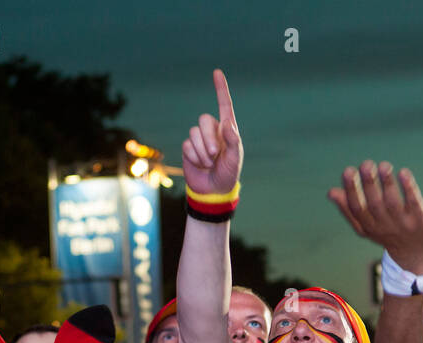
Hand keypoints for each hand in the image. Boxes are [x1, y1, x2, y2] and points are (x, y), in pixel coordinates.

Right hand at [181, 69, 241, 198]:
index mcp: (227, 130)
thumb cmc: (228, 174)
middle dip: (209, 138)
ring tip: (209, 163)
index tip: (217, 73)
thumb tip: (227, 123)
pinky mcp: (188, 148)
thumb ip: (233, 141)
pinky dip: (195, 157)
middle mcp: (212, 131)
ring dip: (202, 151)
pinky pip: (188, 145)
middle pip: (205, 120)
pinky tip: (200, 165)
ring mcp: (199, 139)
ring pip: (194, 132)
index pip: (224, 105)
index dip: (220, 89)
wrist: (213, 190)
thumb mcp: (235, 159)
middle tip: (215, 155)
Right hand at [328, 161, 422, 273]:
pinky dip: (409, 188)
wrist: (415, 254)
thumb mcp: (365, 226)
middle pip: (374, 204)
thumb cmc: (386, 233)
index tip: (348, 170)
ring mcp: (403, 224)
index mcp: (368, 226)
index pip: (357, 208)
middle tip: (366, 164)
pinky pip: (414, 203)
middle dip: (369, 183)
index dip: (352, 190)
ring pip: (393, 203)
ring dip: (387, 183)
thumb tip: (331, 191)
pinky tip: (403, 172)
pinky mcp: (420, 221)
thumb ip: (349, 209)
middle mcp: (384, 227)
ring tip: (383, 165)